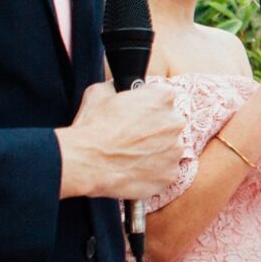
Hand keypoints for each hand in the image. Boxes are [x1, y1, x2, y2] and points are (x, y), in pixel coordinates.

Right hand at [57, 82, 184, 200]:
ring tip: (131, 155)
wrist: (85, 163)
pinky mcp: (170, 174)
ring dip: (155, 151)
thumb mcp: (99, 92)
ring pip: (169, 148)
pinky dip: (153, 172)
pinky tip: (134, 170)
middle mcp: (175, 122)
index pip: (164, 96)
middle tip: (132, 137)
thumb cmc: (92, 126)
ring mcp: (175, 150)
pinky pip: (165, 171)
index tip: (137, 113)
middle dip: (154, 128)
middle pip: (169, 123)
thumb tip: (117, 88)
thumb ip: (118, 88)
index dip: (148, 104)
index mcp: (162, 97)